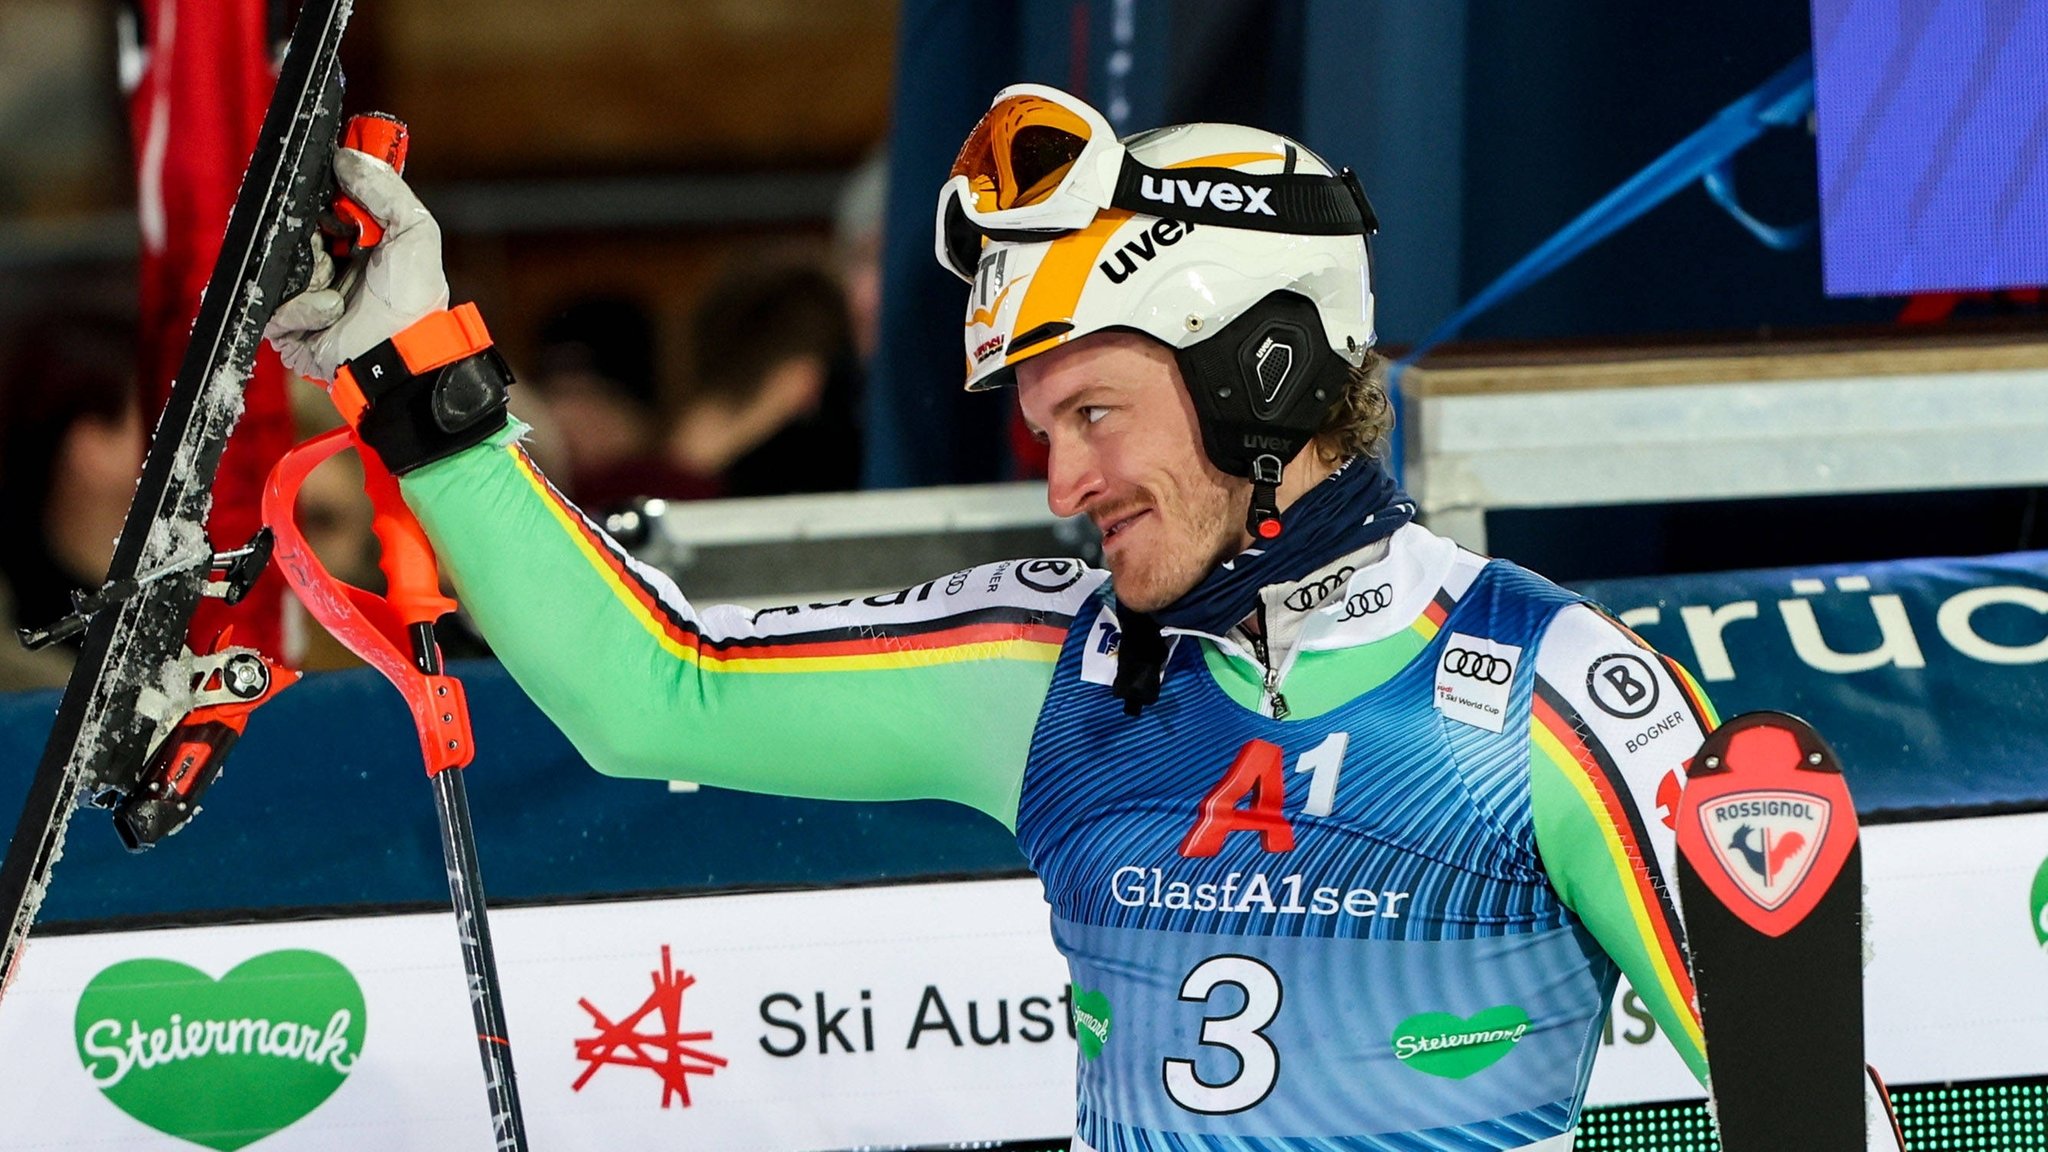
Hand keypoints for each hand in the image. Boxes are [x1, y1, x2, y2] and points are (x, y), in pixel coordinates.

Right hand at [264, 147, 449, 384]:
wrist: (398, 354)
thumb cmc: (413, 299)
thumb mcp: (415, 231)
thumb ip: (386, 188)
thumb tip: (348, 155)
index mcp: (359, 244)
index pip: (325, 204)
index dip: (323, 192)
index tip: (327, 181)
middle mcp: (331, 266)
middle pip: (295, 229)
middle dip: (312, 231)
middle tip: (332, 239)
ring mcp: (306, 294)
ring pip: (281, 263)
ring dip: (312, 270)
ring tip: (336, 284)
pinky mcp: (288, 325)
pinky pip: (275, 302)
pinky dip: (305, 305)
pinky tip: (332, 313)